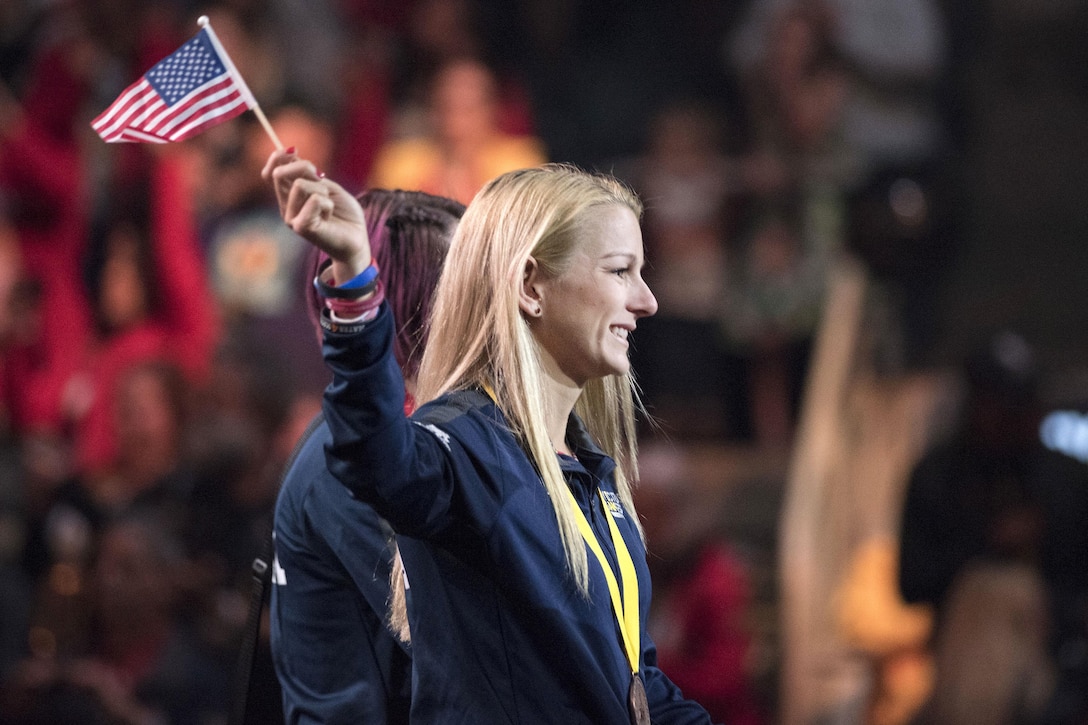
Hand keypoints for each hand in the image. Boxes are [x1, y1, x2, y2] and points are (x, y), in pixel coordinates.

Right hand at [261, 149, 371, 280]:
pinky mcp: (301, 227)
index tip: (292, 150)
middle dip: (305, 168)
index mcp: (289, 197)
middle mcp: (286, 208)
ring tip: (329, 206)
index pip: (271, 172)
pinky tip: (330, 216)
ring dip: (322, 190)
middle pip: (281, 174)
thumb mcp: (326, 186)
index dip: (278, 157)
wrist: (357, 239)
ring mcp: (291, 218)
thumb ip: (307, 173)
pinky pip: (314, 199)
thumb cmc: (343, 213)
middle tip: (322, 179)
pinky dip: (328, 204)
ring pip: (300, 184)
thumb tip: (289, 151)